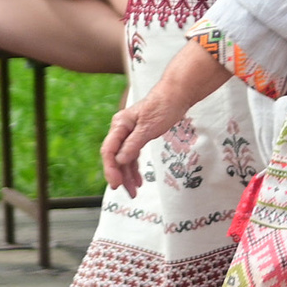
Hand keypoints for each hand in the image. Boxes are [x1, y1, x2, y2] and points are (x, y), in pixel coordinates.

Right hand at [102, 43, 227, 192]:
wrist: (177, 94)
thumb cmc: (164, 106)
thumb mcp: (149, 127)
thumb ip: (133, 144)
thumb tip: (119, 161)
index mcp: (120, 124)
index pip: (109, 150)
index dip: (110, 169)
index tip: (116, 183)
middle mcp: (121, 129)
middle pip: (115, 157)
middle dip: (119, 176)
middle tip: (127, 192)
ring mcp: (129, 133)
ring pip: (124, 158)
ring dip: (127, 175)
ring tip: (133, 191)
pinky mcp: (138, 136)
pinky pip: (132, 155)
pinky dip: (134, 168)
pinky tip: (137, 179)